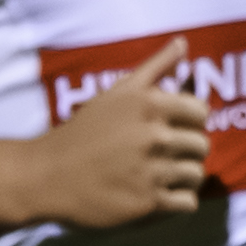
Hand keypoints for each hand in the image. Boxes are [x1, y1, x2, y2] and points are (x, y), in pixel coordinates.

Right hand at [0, 37, 207, 228]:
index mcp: (149, 104)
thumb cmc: (82, 131)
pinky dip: (176, 201)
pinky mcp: (147, 203)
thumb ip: (155, 67)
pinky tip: (154, 194)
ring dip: (181, 177)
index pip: (201, 113)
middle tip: (154, 155)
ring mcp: (151, 170)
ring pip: (197, 174)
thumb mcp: (116, 92)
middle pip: (201, 145)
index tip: (166, 129)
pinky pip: (187, 203)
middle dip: (184, 151)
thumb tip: (183, 41)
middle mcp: (153, 135)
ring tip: (154, 174)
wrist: (44, 176)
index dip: (188, 122)